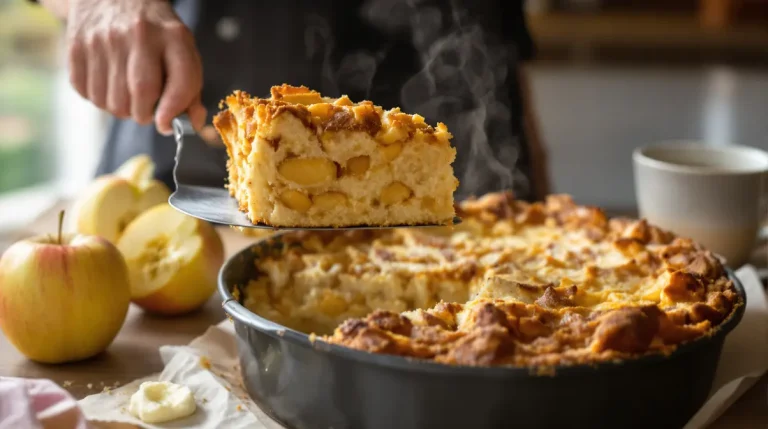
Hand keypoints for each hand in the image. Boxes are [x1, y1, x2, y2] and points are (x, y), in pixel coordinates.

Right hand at [65, 0, 205, 134]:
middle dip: (144, 115)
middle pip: (142, 95)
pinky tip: (107, 84)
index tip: (166, 124)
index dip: (173, 111)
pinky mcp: (77, 45)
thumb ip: (190, 87)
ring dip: (120, 110)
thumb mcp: (181, 49)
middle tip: (145, 110)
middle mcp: (138, 35)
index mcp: (173, 36)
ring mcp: (105, 39)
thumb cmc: (154, 32)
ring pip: (111, 101)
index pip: (180, 82)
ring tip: (126, 95)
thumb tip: (193, 123)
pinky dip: (98, 99)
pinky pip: (86, 93)